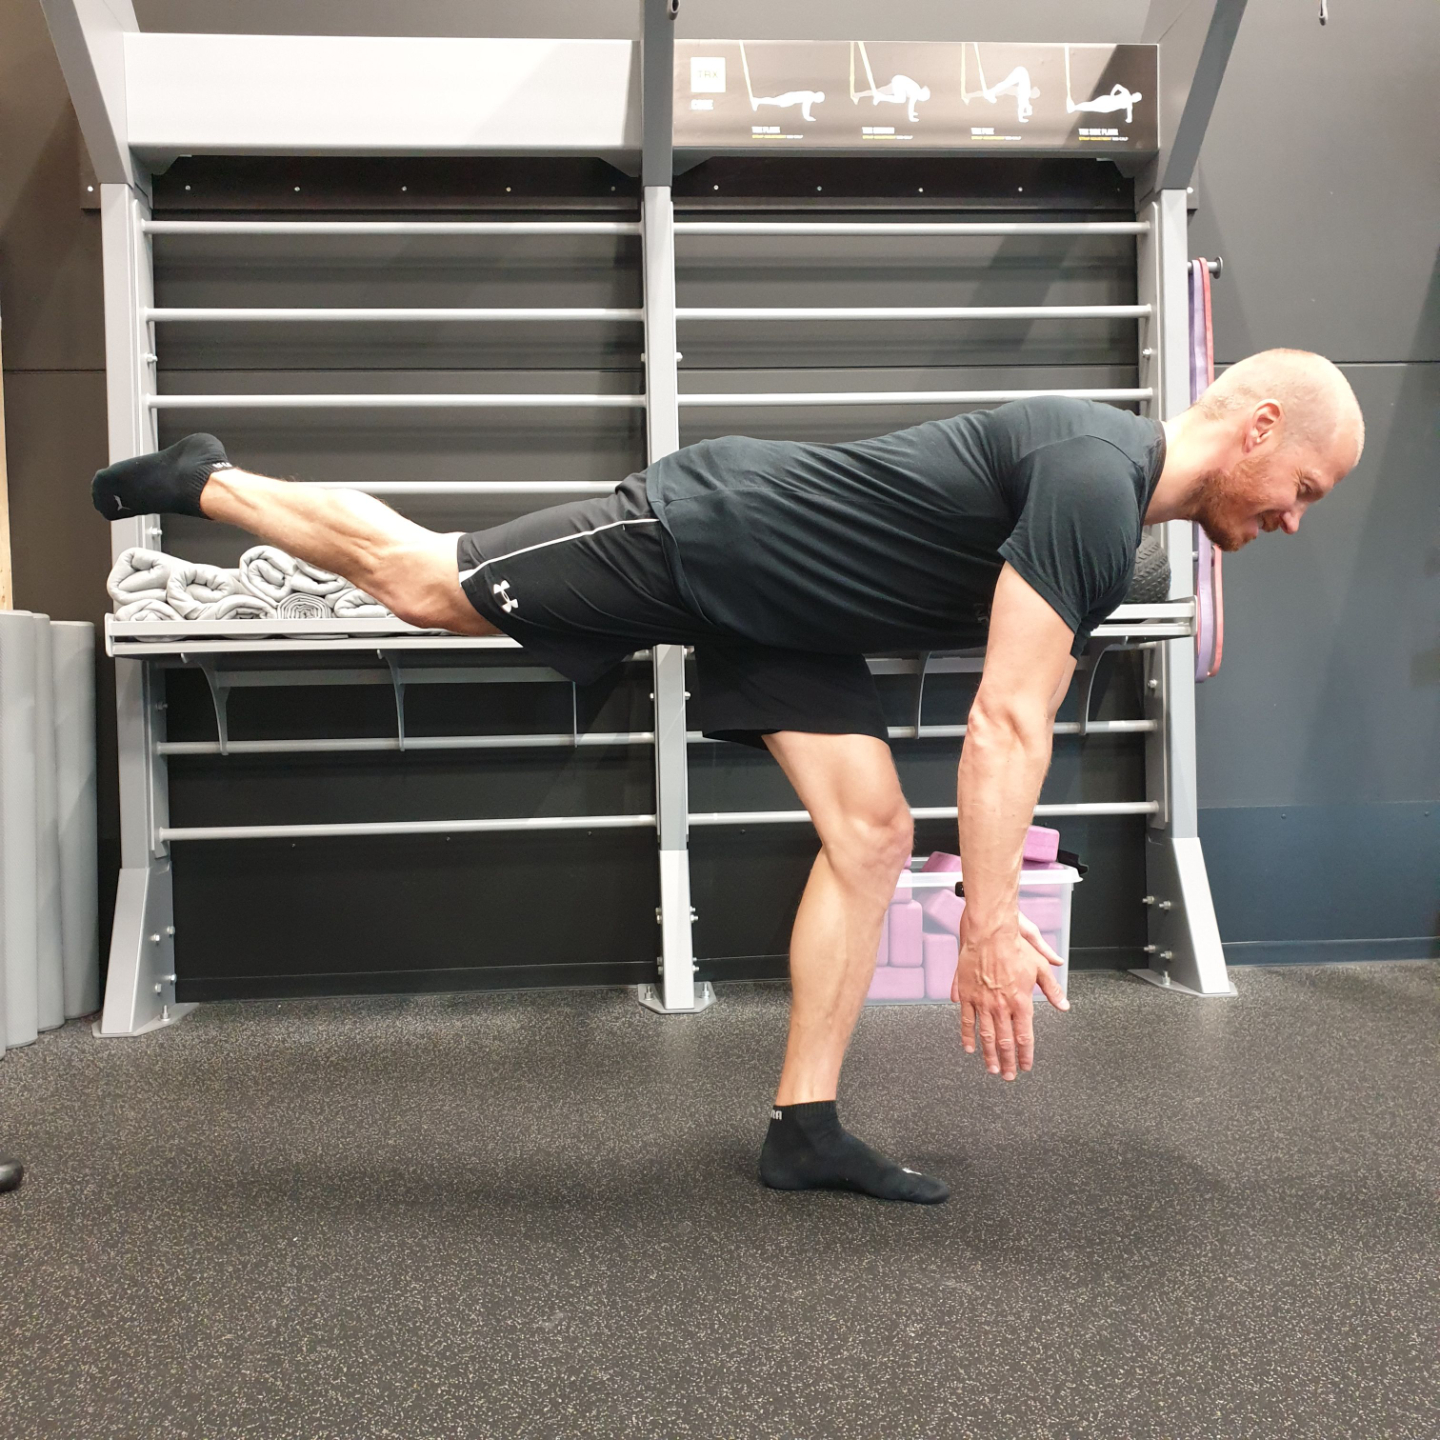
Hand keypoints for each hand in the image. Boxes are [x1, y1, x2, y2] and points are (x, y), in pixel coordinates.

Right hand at [951, 910, 1068, 1079]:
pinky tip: (969, 1048)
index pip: (1025, 1036)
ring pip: (987, 1036)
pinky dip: (968, 1036)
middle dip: (1007, 1062)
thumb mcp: (1040, 967)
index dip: (1025, 1055)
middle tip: (1008, 1076)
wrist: (990, 934)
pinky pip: (967, 1021)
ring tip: (992, 1069)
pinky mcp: (967, 995)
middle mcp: (1002, 1006)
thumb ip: (1052, 989)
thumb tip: (1064, 1005)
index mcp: (1021, 1002)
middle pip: (1006, 1042)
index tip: (1025, 1066)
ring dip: (990, 1055)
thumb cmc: (1015, 947)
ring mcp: (983, 1002)